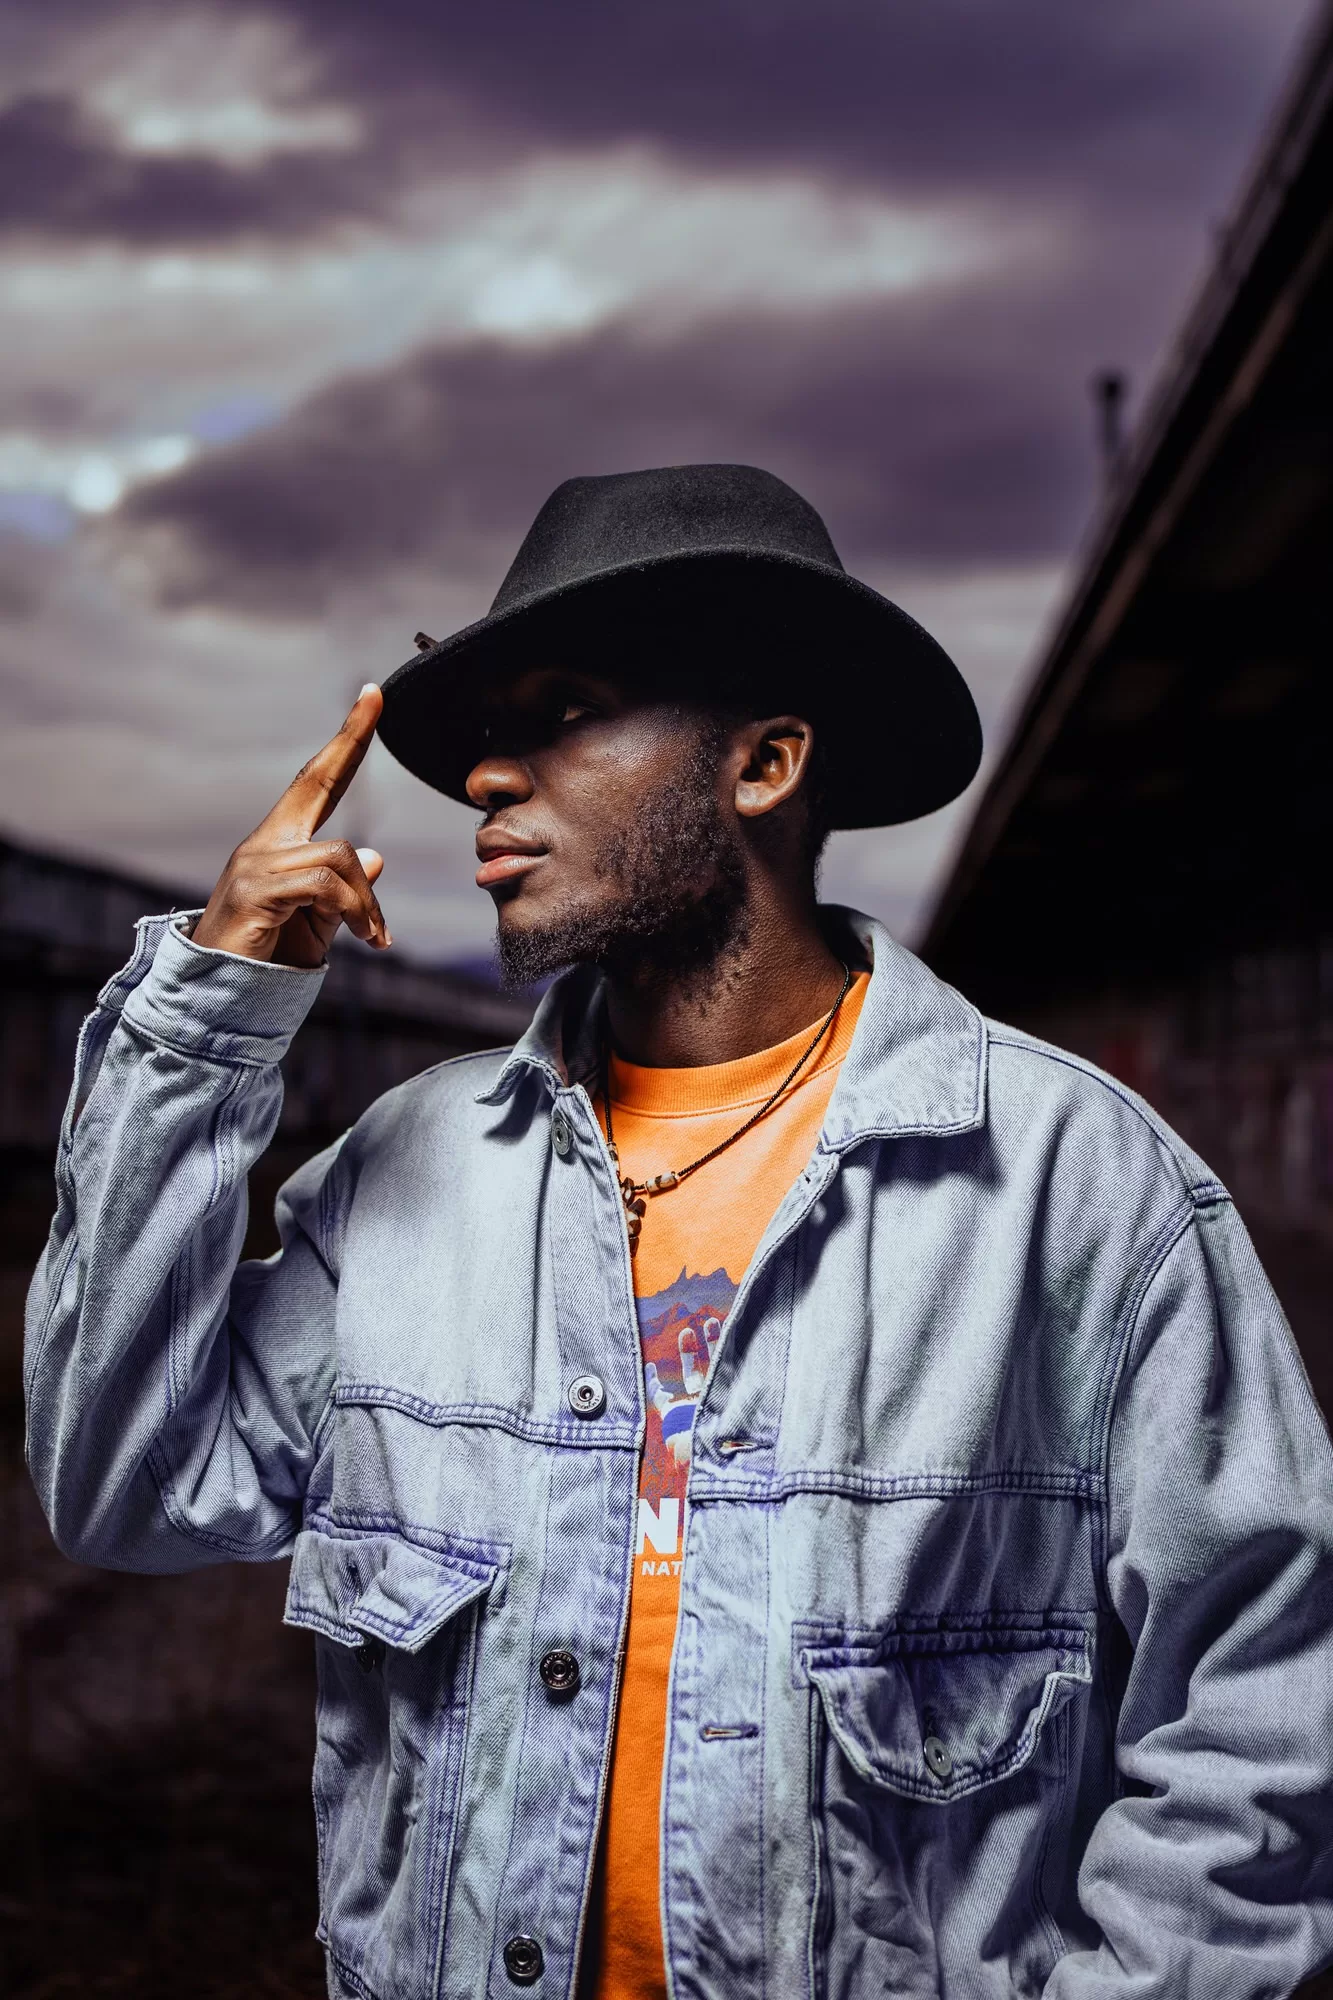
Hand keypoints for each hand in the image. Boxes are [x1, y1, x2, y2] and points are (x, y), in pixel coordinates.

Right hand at [193, 685, 390, 966]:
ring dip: (367, 900)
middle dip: (348, 738)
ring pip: (341, 856)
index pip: (315, 783)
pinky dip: (357, 911)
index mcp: (279, 844)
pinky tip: (365, 939)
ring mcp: (256, 864)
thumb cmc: (267, 958)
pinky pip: (327, 885)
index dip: (344, 743)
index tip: (370, 699)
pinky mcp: (256, 891)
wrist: (219, 999)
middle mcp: (263, 843)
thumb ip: (345, 890)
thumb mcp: (319, 921)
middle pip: (315, 782)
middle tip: (375, 696)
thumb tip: (376, 856)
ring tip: (372, 936)